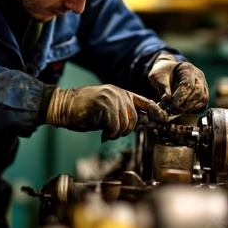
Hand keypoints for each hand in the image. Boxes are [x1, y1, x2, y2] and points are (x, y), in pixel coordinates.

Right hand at [46, 85, 168, 141]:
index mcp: (120, 93)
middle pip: (135, 118)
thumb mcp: (106, 110)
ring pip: (125, 124)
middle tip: (112, 133)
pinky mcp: (104, 105)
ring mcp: (111, 97)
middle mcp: (118, 93)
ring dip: (116, 134)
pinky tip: (102, 134)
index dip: (155, 111)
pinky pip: (115, 127)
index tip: (164, 118)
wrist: (62, 106)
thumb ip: (121, 113)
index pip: (144, 101)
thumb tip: (138, 124)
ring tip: (105, 132)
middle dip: (126, 131)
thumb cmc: (82, 111)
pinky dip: (109, 134)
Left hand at [148, 52, 208, 113]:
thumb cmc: (163, 74)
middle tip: (172, 111)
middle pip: (198, 93)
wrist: (168, 73)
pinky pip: (202, 105)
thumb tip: (167, 101)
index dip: (181, 96)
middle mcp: (198, 76)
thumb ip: (163, 88)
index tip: (172, 105)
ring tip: (176, 111)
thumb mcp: (158, 77)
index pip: (188, 84)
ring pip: (202, 100)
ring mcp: (203, 85)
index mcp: (187, 68)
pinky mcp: (204, 94)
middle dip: (185, 104)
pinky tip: (182, 110)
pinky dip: (193, 110)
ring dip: (189, 108)